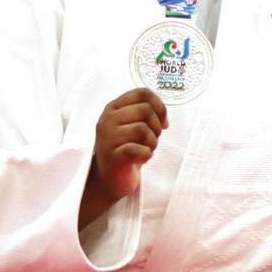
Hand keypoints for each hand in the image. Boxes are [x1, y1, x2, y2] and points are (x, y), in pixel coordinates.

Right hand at [79, 88, 167, 228]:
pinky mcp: (113, 157)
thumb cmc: (124, 149)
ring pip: (143, 129)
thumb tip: (164, 118)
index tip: (162, 120)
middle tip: (153, 139)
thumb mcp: (131, 125)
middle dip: (156, 126)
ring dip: (152, 142)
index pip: (141, 93)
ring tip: (147, 149)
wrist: (109, 179)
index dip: (159, 104)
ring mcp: (107, 138)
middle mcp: (107, 120)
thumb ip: (145, 114)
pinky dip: (147, 154)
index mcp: (113, 108)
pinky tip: (143, 158)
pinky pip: (139, 149)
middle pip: (145, 110)